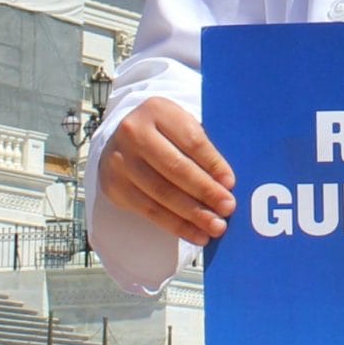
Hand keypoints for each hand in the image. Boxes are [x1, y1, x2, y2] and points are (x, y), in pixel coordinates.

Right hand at [96, 97, 236, 246]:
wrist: (123, 138)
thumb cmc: (166, 133)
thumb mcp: (182, 126)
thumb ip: (202, 148)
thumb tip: (228, 184)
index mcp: (157, 110)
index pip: (191, 140)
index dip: (212, 163)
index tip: (230, 183)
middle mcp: (133, 133)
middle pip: (175, 168)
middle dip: (205, 191)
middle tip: (228, 208)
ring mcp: (119, 160)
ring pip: (162, 193)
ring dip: (193, 214)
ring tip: (216, 227)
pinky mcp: (113, 185)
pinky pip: (149, 211)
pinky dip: (176, 225)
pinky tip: (196, 234)